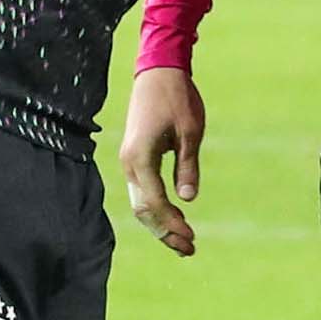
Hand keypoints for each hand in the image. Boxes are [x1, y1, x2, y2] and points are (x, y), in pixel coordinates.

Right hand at [118, 66, 206, 256]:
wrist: (158, 71)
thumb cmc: (177, 98)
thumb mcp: (190, 132)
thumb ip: (187, 167)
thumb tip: (187, 200)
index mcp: (141, 158)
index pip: (154, 203)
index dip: (172, 224)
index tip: (191, 238)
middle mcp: (129, 163)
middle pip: (143, 210)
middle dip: (165, 232)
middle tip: (190, 248)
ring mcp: (129, 160)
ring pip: (141, 203)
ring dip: (161, 223)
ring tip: (184, 240)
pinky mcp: (134, 156)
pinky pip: (142, 191)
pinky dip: (157, 208)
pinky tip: (174, 216)